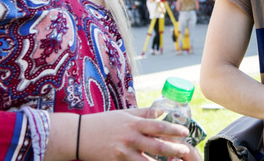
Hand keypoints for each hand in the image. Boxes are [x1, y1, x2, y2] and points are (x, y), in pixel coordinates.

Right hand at [76, 108, 198, 160]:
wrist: (79, 135)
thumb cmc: (103, 122)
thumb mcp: (124, 114)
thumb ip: (144, 113)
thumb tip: (162, 110)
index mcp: (133, 123)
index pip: (158, 125)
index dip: (173, 129)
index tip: (185, 132)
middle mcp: (130, 138)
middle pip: (156, 145)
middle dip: (173, 148)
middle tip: (185, 150)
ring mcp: (123, 152)